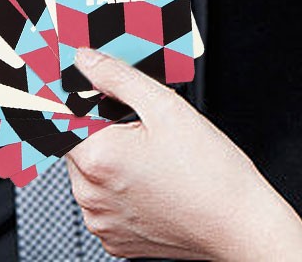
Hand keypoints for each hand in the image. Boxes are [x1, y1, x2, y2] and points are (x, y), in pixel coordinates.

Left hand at [66, 49, 301, 260]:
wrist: (237, 223)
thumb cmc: (210, 171)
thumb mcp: (166, 107)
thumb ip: (118, 78)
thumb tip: (87, 61)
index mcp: (98, 158)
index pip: (63, 116)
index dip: (78, 97)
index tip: (89, 90)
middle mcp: (90, 195)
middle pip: (77, 144)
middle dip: (100, 126)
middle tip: (140, 121)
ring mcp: (102, 221)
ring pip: (90, 174)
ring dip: (109, 157)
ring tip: (153, 153)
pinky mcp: (115, 239)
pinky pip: (105, 202)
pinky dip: (119, 187)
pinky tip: (152, 178)